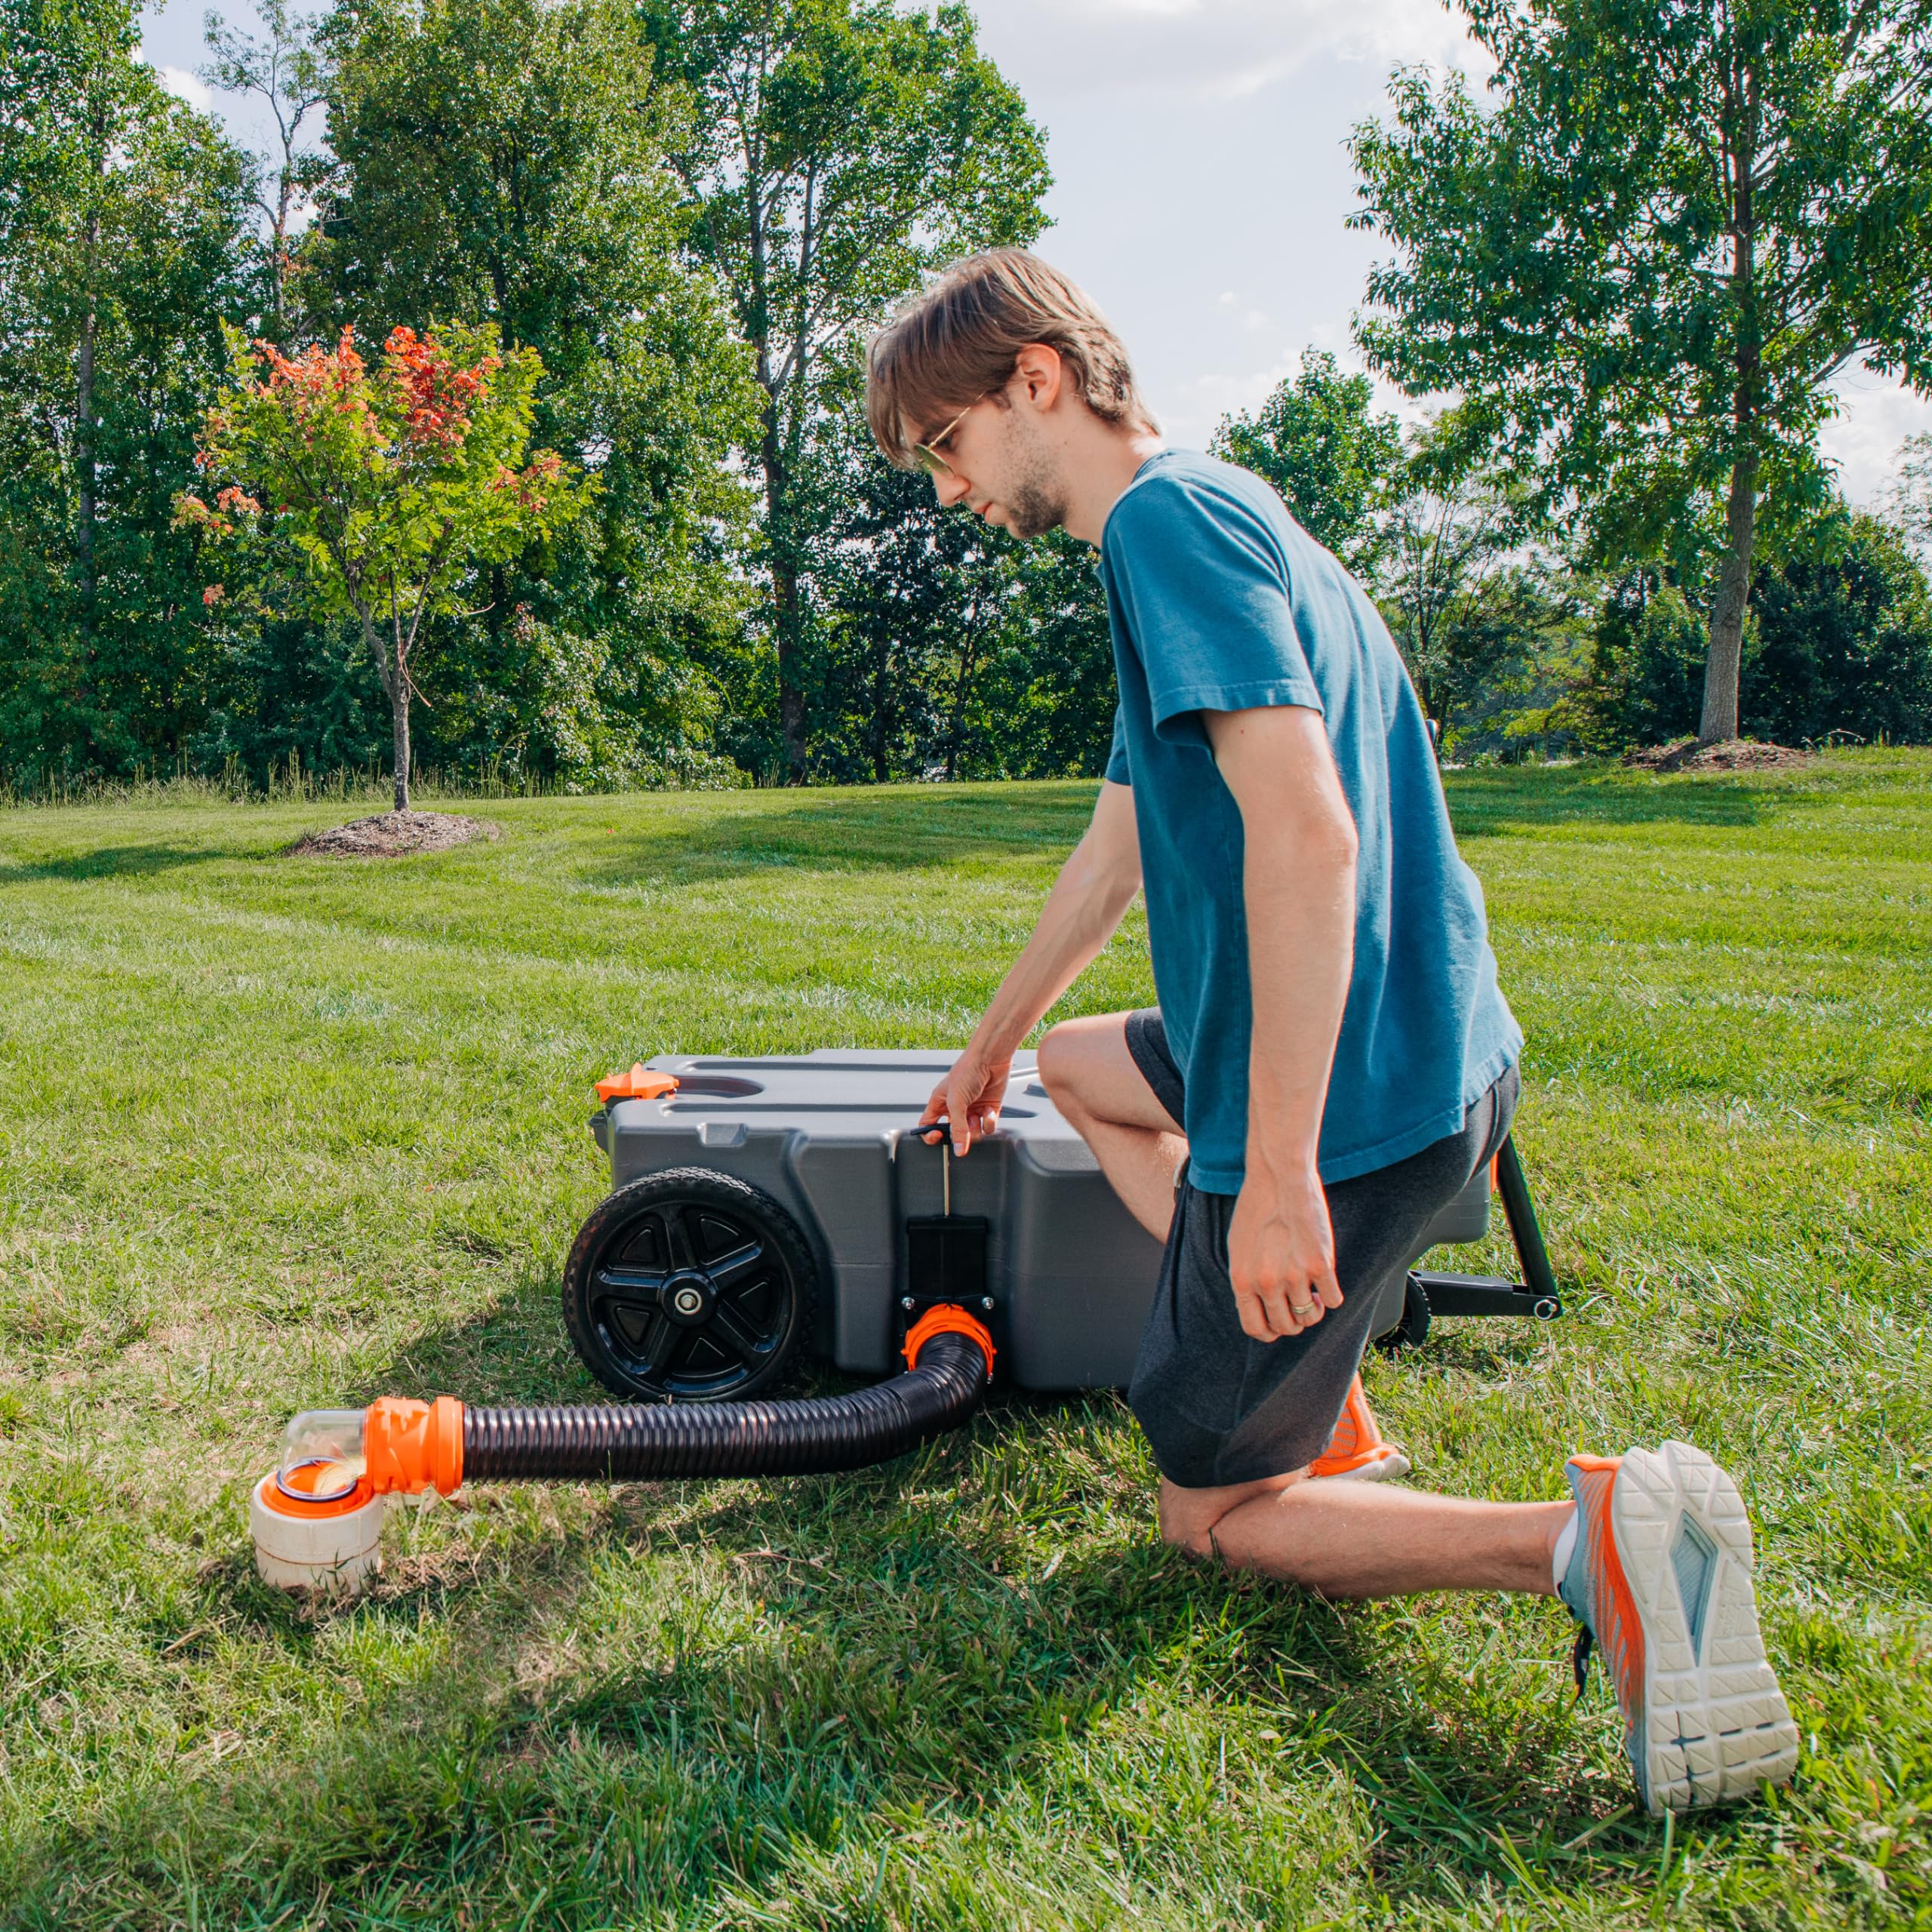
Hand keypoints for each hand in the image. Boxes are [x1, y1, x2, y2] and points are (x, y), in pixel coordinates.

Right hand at [918, 1046, 1012, 1156]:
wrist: (991, 1058)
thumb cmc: (968, 1071)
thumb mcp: (956, 1101)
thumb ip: (957, 1128)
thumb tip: (959, 1150)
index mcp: (940, 1103)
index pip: (928, 1125)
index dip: (931, 1135)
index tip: (939, 1137)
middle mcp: (955, 1108)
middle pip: (953, 1134)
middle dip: (960, 1134)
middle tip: (964, 1125)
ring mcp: (972, 1110)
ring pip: (973, 1134)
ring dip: (976, 1127)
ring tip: (977, 1114)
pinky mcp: (988, 1110)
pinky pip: (988, 1127)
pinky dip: (989, 1121)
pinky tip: (989, 1110)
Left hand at [1226, 1167, 1343, 1341]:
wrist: (1278, 1177)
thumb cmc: (1256, 1208)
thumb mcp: (1239, 1248)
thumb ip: (1247, 1280)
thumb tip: (1258, 1307)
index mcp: (1242, 1280)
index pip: (1255, 1328)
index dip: (1270, 1332)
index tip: (1279, 1324)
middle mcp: (1267, 1283)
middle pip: (1285, 1327)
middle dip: (1293, 1322)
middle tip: (1299, 1305)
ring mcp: (1294, 1276)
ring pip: (1310, 1316)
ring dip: (1313, 1309)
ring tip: (1312, 1291)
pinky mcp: (1321, 1265)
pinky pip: (1333, 1299)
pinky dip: (1332, 1295)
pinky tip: (1326, 1280)